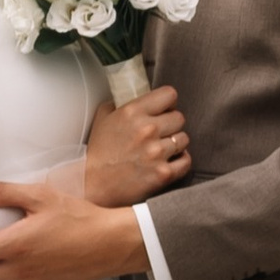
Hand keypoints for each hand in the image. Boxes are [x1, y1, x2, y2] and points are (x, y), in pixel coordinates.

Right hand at [82, 83, 192, 207]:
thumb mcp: (103, 118)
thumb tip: (135, 95)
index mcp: (132, 112)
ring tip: (162, 149)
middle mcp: (147, 129)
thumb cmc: (98, 152)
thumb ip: (120, 103)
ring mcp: (157, 152)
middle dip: (171, 124)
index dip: (168, 102)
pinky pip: (186, 161)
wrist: (93, 185)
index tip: (164, 109)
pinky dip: (180, 161)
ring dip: (175, 143)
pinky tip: (169, 161)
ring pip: (184, 138)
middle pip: (179, 117)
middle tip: (161, 132)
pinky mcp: (163, 173)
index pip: (169, 95)